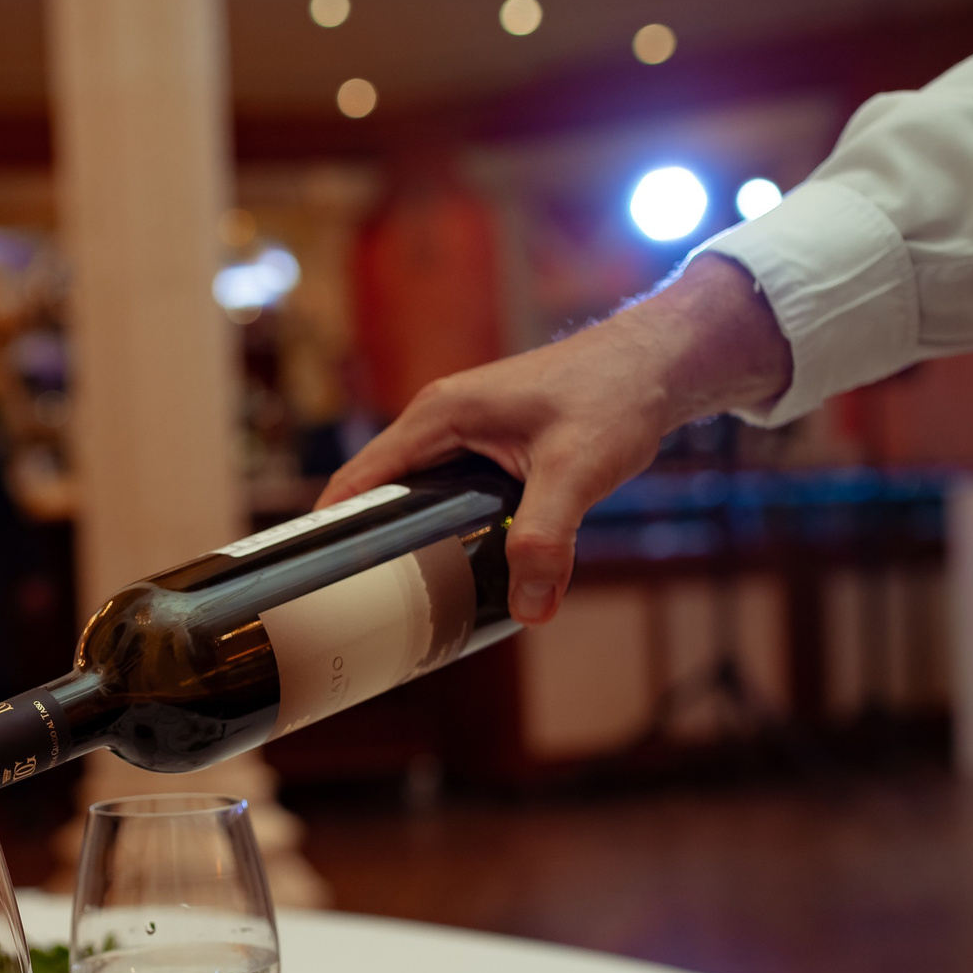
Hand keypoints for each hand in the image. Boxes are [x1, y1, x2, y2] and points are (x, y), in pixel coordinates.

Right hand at [317, 253, 790, 623]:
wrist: (660, 364)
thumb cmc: (616, 394)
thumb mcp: (576, 472)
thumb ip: (547, 540)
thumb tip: (532, 609)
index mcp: (439, 415)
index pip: (361, 477)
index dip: (331, 526)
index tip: (312, 577)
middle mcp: (442, 419)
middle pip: (383, 491)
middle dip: (370, 543)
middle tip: (359, 606)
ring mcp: (466, 430)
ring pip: (420, 495)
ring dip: (411, 539)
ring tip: (398, 599)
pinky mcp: (492, 444)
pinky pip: (450, 493)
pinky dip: (447, 529)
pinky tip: (459, 569)